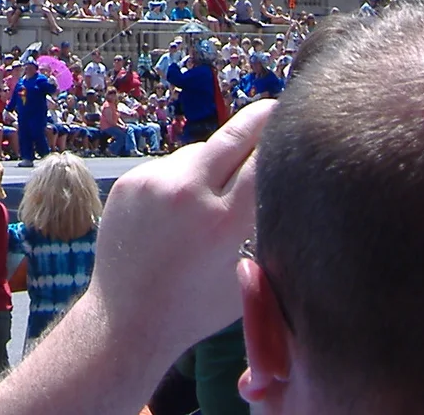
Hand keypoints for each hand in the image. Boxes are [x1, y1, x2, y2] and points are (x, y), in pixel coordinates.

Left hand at [84, 99, 270, 364]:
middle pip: (236, 134)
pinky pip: (170, 167)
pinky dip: (181, 179)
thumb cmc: (195, 308)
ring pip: (200, 152)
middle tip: (277, 106)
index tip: (296, 126)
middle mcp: (188, 193)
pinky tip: (179, 212)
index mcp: (225, 222)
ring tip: (212, 200)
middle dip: (261, 117)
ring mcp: (154, 182)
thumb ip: (264, 230)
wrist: (127, 319)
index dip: (283, 140)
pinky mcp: (131, 181)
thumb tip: (285, 185)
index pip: (264, 158)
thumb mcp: (246, 276)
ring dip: (214, 164)